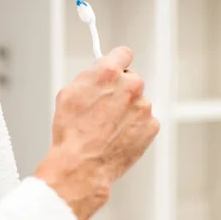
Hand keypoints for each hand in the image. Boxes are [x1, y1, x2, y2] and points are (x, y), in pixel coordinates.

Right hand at [34, 47, 159, 219]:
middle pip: (132, 79)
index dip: (118, 62)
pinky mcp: (151, 127)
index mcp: (109, 73)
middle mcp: (131, 86)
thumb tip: (99, 70)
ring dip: (128, 110)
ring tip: (109, 128)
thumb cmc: (72, 133)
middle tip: (106, 106)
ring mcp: (144, 107)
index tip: (117, 67)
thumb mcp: (69, 93)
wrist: (83, 165)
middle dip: (121, 89)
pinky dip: (135, 127)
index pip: (123, 53)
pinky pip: (145, 121)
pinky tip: (119, 137)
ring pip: (138, 102)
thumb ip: (90, 76)